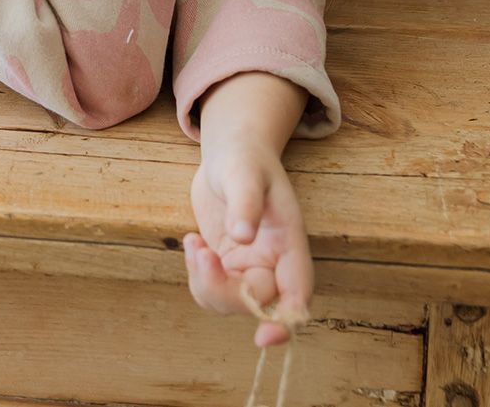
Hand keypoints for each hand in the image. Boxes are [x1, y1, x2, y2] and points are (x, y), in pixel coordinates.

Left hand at [185, 141, 312, 348]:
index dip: (286, 321)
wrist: (230, 152)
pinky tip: (192, 242)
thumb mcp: (244, 172)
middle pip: (255, 302)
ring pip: (229, 303)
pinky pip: (211, 290)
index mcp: (289, 243)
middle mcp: (272, 262)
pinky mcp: (228, 266)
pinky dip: (197, 275)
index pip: (297, 293)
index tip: (263, 337)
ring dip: (205, 283)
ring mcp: (249, 267)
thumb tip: (242, 236)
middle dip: (223, 288)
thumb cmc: (244, 158)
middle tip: (200, 253)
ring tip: (193, 243)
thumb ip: (246, 202)